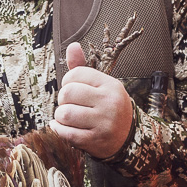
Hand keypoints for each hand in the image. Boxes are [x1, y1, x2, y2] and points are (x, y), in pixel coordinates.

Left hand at [52, 42, 134, 159]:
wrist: (127, 137)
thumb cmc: (109, 107)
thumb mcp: (101, 85)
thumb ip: (83, 67)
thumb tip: (72, 46)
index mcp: (110, 85)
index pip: (76, 74)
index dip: (67, 81)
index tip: (71, 88)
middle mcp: (109, 102)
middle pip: (68, 93)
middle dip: (62, 99)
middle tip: (68, 104)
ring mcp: (104, 123)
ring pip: (65, 114)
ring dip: (60, 116)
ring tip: (67, 117)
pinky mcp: (95, 140)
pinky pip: (66, 133)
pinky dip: (58, 130)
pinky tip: (62, 127)